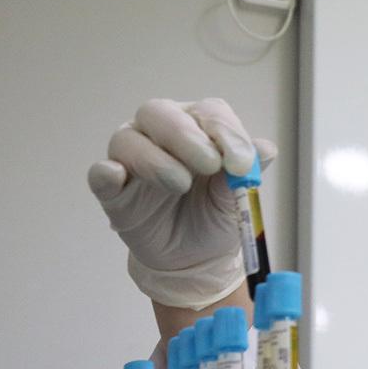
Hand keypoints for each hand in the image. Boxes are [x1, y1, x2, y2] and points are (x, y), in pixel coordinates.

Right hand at [88, 98, 276, 309]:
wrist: (196, 256)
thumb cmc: (215, 214)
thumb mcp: (237, 196)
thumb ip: (248, 171)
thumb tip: (266, 149)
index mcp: (197, 126)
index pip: (208, 112)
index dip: (225, 132)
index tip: (242, 163)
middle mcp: (160, 132)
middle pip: (161, 113)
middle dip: (187, 136)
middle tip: (210, 164)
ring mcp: (132, 157)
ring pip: (129, 140)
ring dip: (156, 160)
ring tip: (181, 184)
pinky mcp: (113, 188)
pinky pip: (101, 173)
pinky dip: (106, 173)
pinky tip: (116, 176)